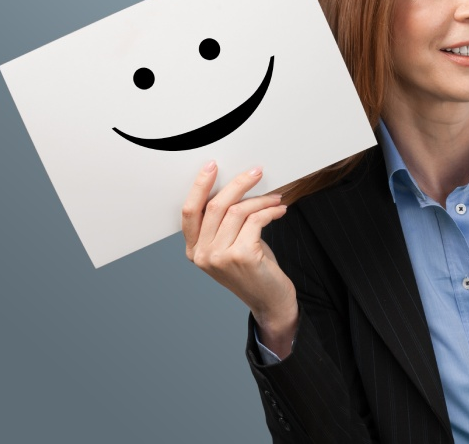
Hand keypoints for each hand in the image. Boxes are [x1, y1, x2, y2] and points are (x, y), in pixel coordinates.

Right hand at [182, 161, 297, 357]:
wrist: (270, 301)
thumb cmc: (253, 270)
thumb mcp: (230, 246)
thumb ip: (224, 223)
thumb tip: (236, 187)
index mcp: (194, 250)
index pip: (189, 211)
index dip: (199, 186)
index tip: (212, 166)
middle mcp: (202, 254)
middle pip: (215, 205)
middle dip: (238, 183)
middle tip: (255, 172)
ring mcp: (219, 257)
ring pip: (237, 211)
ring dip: (261, 200)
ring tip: (275, 199)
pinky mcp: (241, 256)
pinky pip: (256, 220)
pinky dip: (270, 211)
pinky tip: (279, 211)